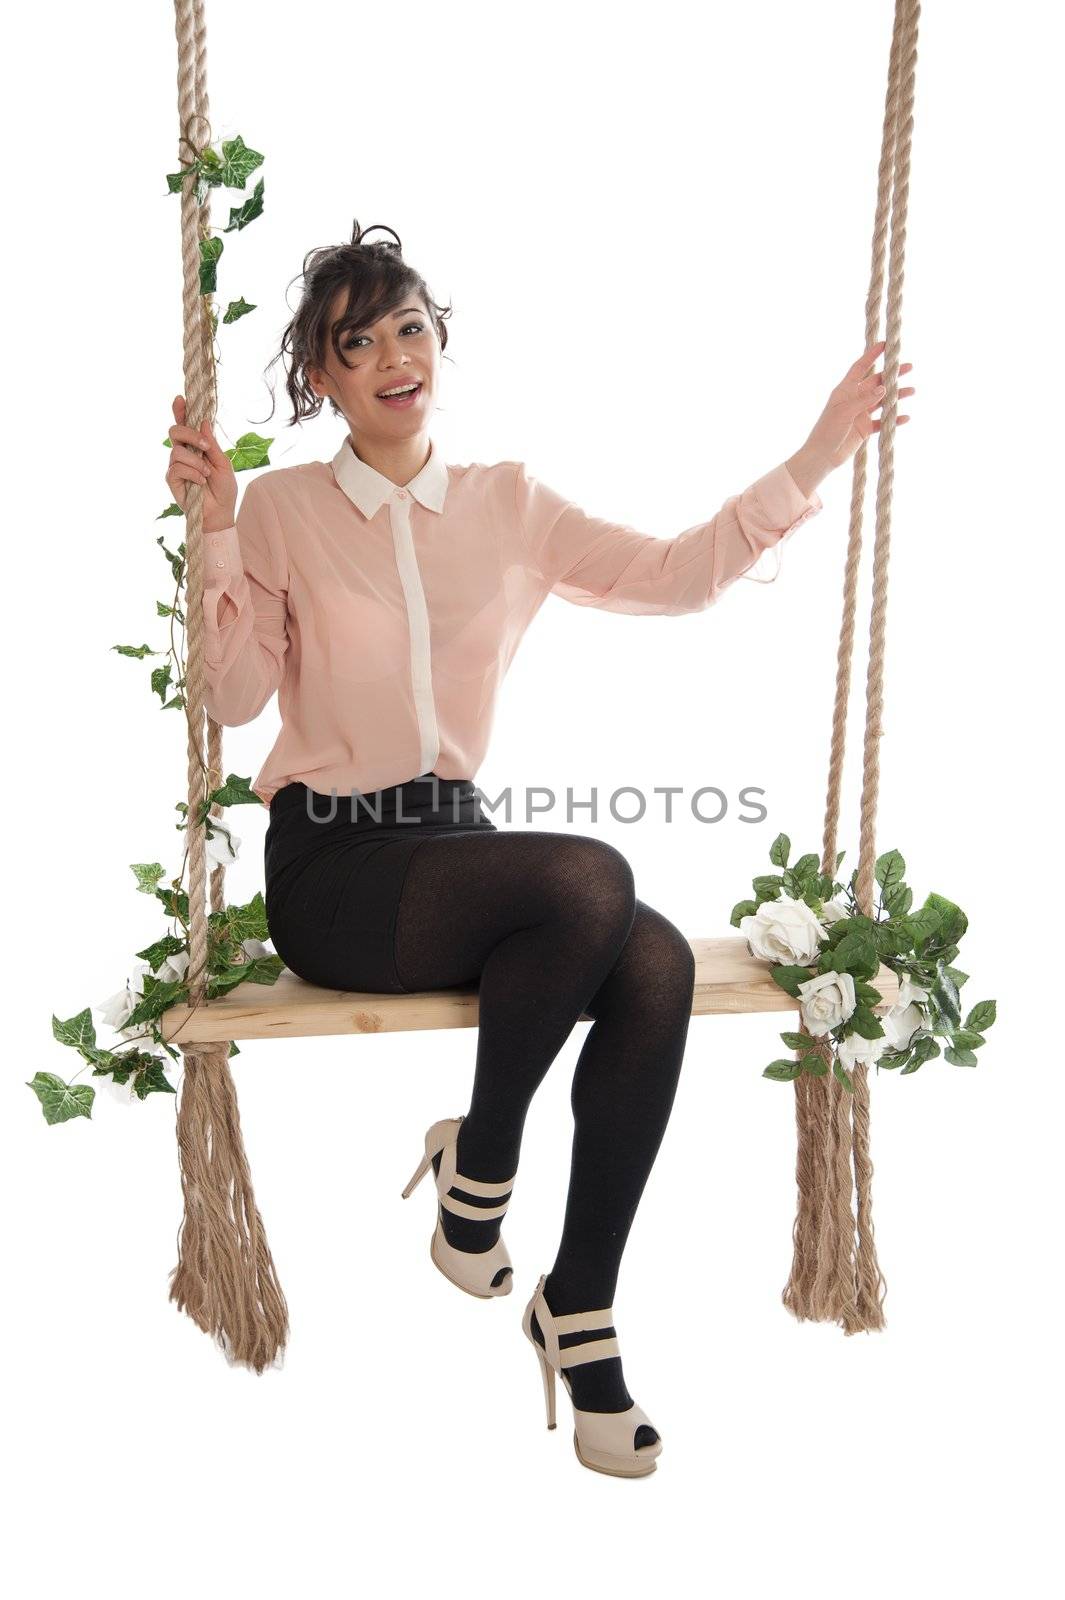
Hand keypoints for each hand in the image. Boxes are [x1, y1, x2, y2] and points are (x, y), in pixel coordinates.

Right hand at [166, 395, 237, 532]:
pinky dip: (192, 473)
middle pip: (174, 431)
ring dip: (196, 462)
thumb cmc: (224, 489)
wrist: (220, 513)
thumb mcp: (223, 463)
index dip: (180, 411)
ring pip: (177, 451)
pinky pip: (177, 468)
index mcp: (196, 446)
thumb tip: (203, 422)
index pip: (185, 425)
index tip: (180, 398)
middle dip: (190, 434)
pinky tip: (200, 482)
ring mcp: (176, 465)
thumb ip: (211, 443)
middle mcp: (183, 453)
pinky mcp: (172, 479)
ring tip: (207, 474)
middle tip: (205, 447)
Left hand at [791, 340, 915, 490]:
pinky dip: (893, 420)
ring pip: (882, 401)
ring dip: (896, 396)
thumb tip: (884, 388)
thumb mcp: (845, 412)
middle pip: (876, 382)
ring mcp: (860, 414)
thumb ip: (864, 400)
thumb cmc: (827, 431)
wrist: (822, 457)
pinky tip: (905, 417)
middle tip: (908, 367)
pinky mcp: (865, 429)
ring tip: (912, 391)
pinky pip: (883, 422)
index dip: (871, 355)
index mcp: (845, 390)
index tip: (885, 344)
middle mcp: (854, 399)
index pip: (860, 367)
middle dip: (892, 375)